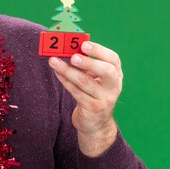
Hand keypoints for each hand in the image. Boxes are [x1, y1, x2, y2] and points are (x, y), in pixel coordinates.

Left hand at [48, 41, 122, 156]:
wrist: (95, 123)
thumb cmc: (92, 94)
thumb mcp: (94, 79)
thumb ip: (85, 65)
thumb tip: (67, 48)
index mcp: (116, 75)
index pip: (113, 60)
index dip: (99, 51)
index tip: (84, 44)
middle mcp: (114, 86)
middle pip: (106, 71)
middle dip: (89, 62)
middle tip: (73, 56)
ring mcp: (104, 99)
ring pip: (85, 82)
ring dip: (67, 70)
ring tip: (53, 61)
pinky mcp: (92, 108)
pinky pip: (76, 92)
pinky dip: (65, 81)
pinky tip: (57, 72)